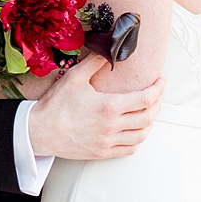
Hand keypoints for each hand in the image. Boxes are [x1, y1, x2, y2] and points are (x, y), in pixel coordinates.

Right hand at [27, 55, 164, 161]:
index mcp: (109, 107)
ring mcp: (108, 142)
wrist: (39, 131)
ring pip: (141, 135)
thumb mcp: (74, 77)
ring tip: (148, 113)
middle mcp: (112, 127)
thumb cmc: (56, 105)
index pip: (145, 99)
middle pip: (147, 117)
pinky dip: (137, 140)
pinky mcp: (102, 153)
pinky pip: (129, 149)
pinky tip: (135, 131)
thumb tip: (109, 48)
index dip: (157, 89)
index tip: (161, 82)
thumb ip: (95, 62)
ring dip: (149, 123)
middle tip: (156, 96)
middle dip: (156, 104)